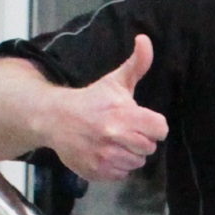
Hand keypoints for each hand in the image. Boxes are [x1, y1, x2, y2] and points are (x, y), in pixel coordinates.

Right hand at [47, 34, 169, 180]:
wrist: (54, 119)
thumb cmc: (91, 100)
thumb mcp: (114, 81)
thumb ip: (137, 64)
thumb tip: (145, 39)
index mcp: (123, 115)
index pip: (160, 129)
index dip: (154, 124)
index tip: (142, 120)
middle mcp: (114, 138)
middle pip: (149, 147)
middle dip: (141, 139)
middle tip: (125, 130)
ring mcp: (105, 157)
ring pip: (136, 163)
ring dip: (129, 154)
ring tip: (114, 141)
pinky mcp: (96, 172)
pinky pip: (121, 174)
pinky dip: (116, 166)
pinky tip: (105, 152)